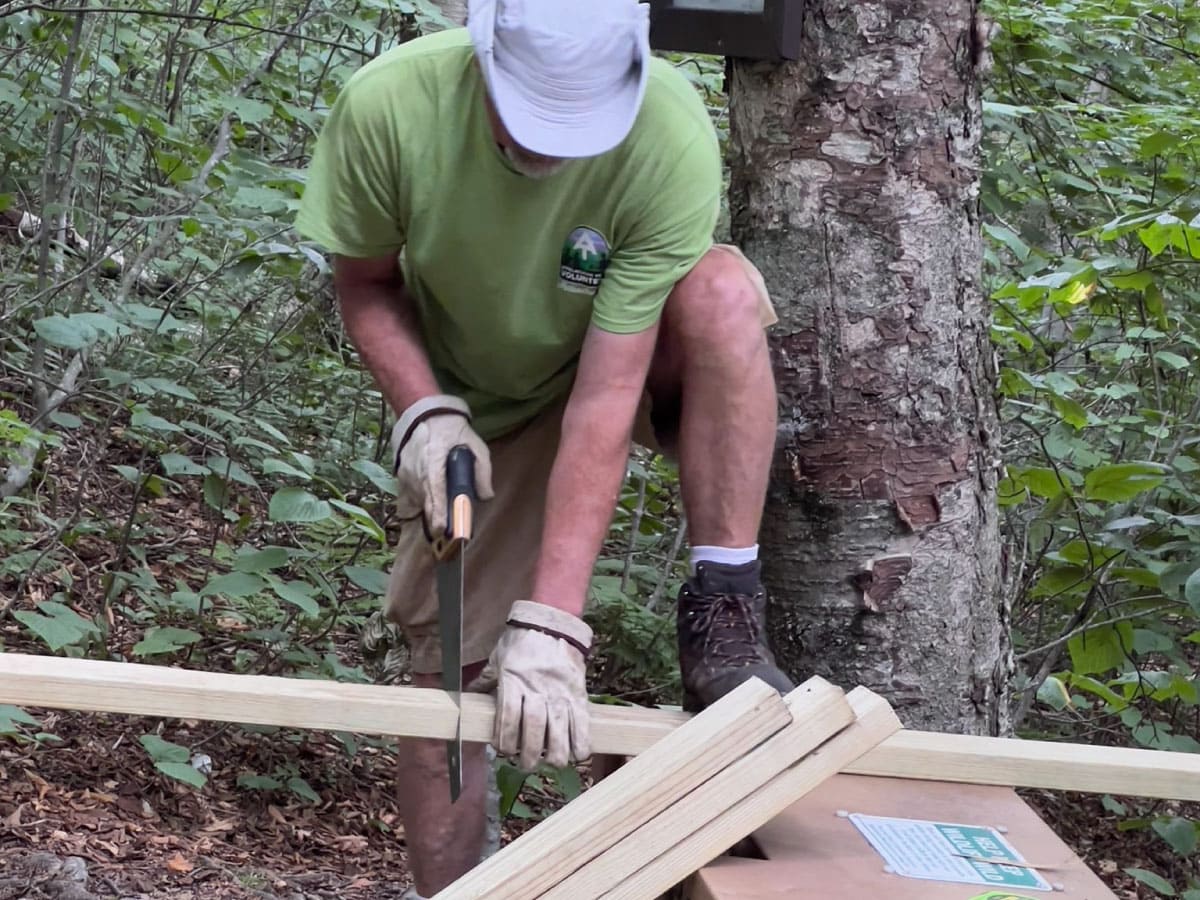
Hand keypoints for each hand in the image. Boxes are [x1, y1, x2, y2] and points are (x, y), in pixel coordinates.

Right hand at [390, 394, 493, 535]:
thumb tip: (486, 496)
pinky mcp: (401, 476)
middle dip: (436, 519)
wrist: (424, 414)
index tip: (442, 529)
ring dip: (432, 509)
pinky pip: (413, 496)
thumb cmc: (452, 430)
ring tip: (445, 515)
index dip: (438, 511)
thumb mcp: (475, 443)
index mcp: (434, 459)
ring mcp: (406, 474)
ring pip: (420, 501)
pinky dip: (424, 501)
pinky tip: (434, 500)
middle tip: (449, 534)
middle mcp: (416, 469)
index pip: (435, 489)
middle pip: (425, 501)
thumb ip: (482, 470)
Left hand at [471, 600, 592, 770]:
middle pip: (533, 728)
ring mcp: (560, 692)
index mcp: (513, 681)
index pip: (508, 717)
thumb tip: (467, 698)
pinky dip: (581, 740)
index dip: (505, 738)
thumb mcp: (498, 658)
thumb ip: (485, 681)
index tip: (503, 750)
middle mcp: (537, 689)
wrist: (552, 623)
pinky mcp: (578, 693)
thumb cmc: (521, 641)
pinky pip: (582, 721)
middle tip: (527, 765)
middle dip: (530, 753)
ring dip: (556, 752)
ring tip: (552, 763)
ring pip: (559, 729)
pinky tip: (577, 754)